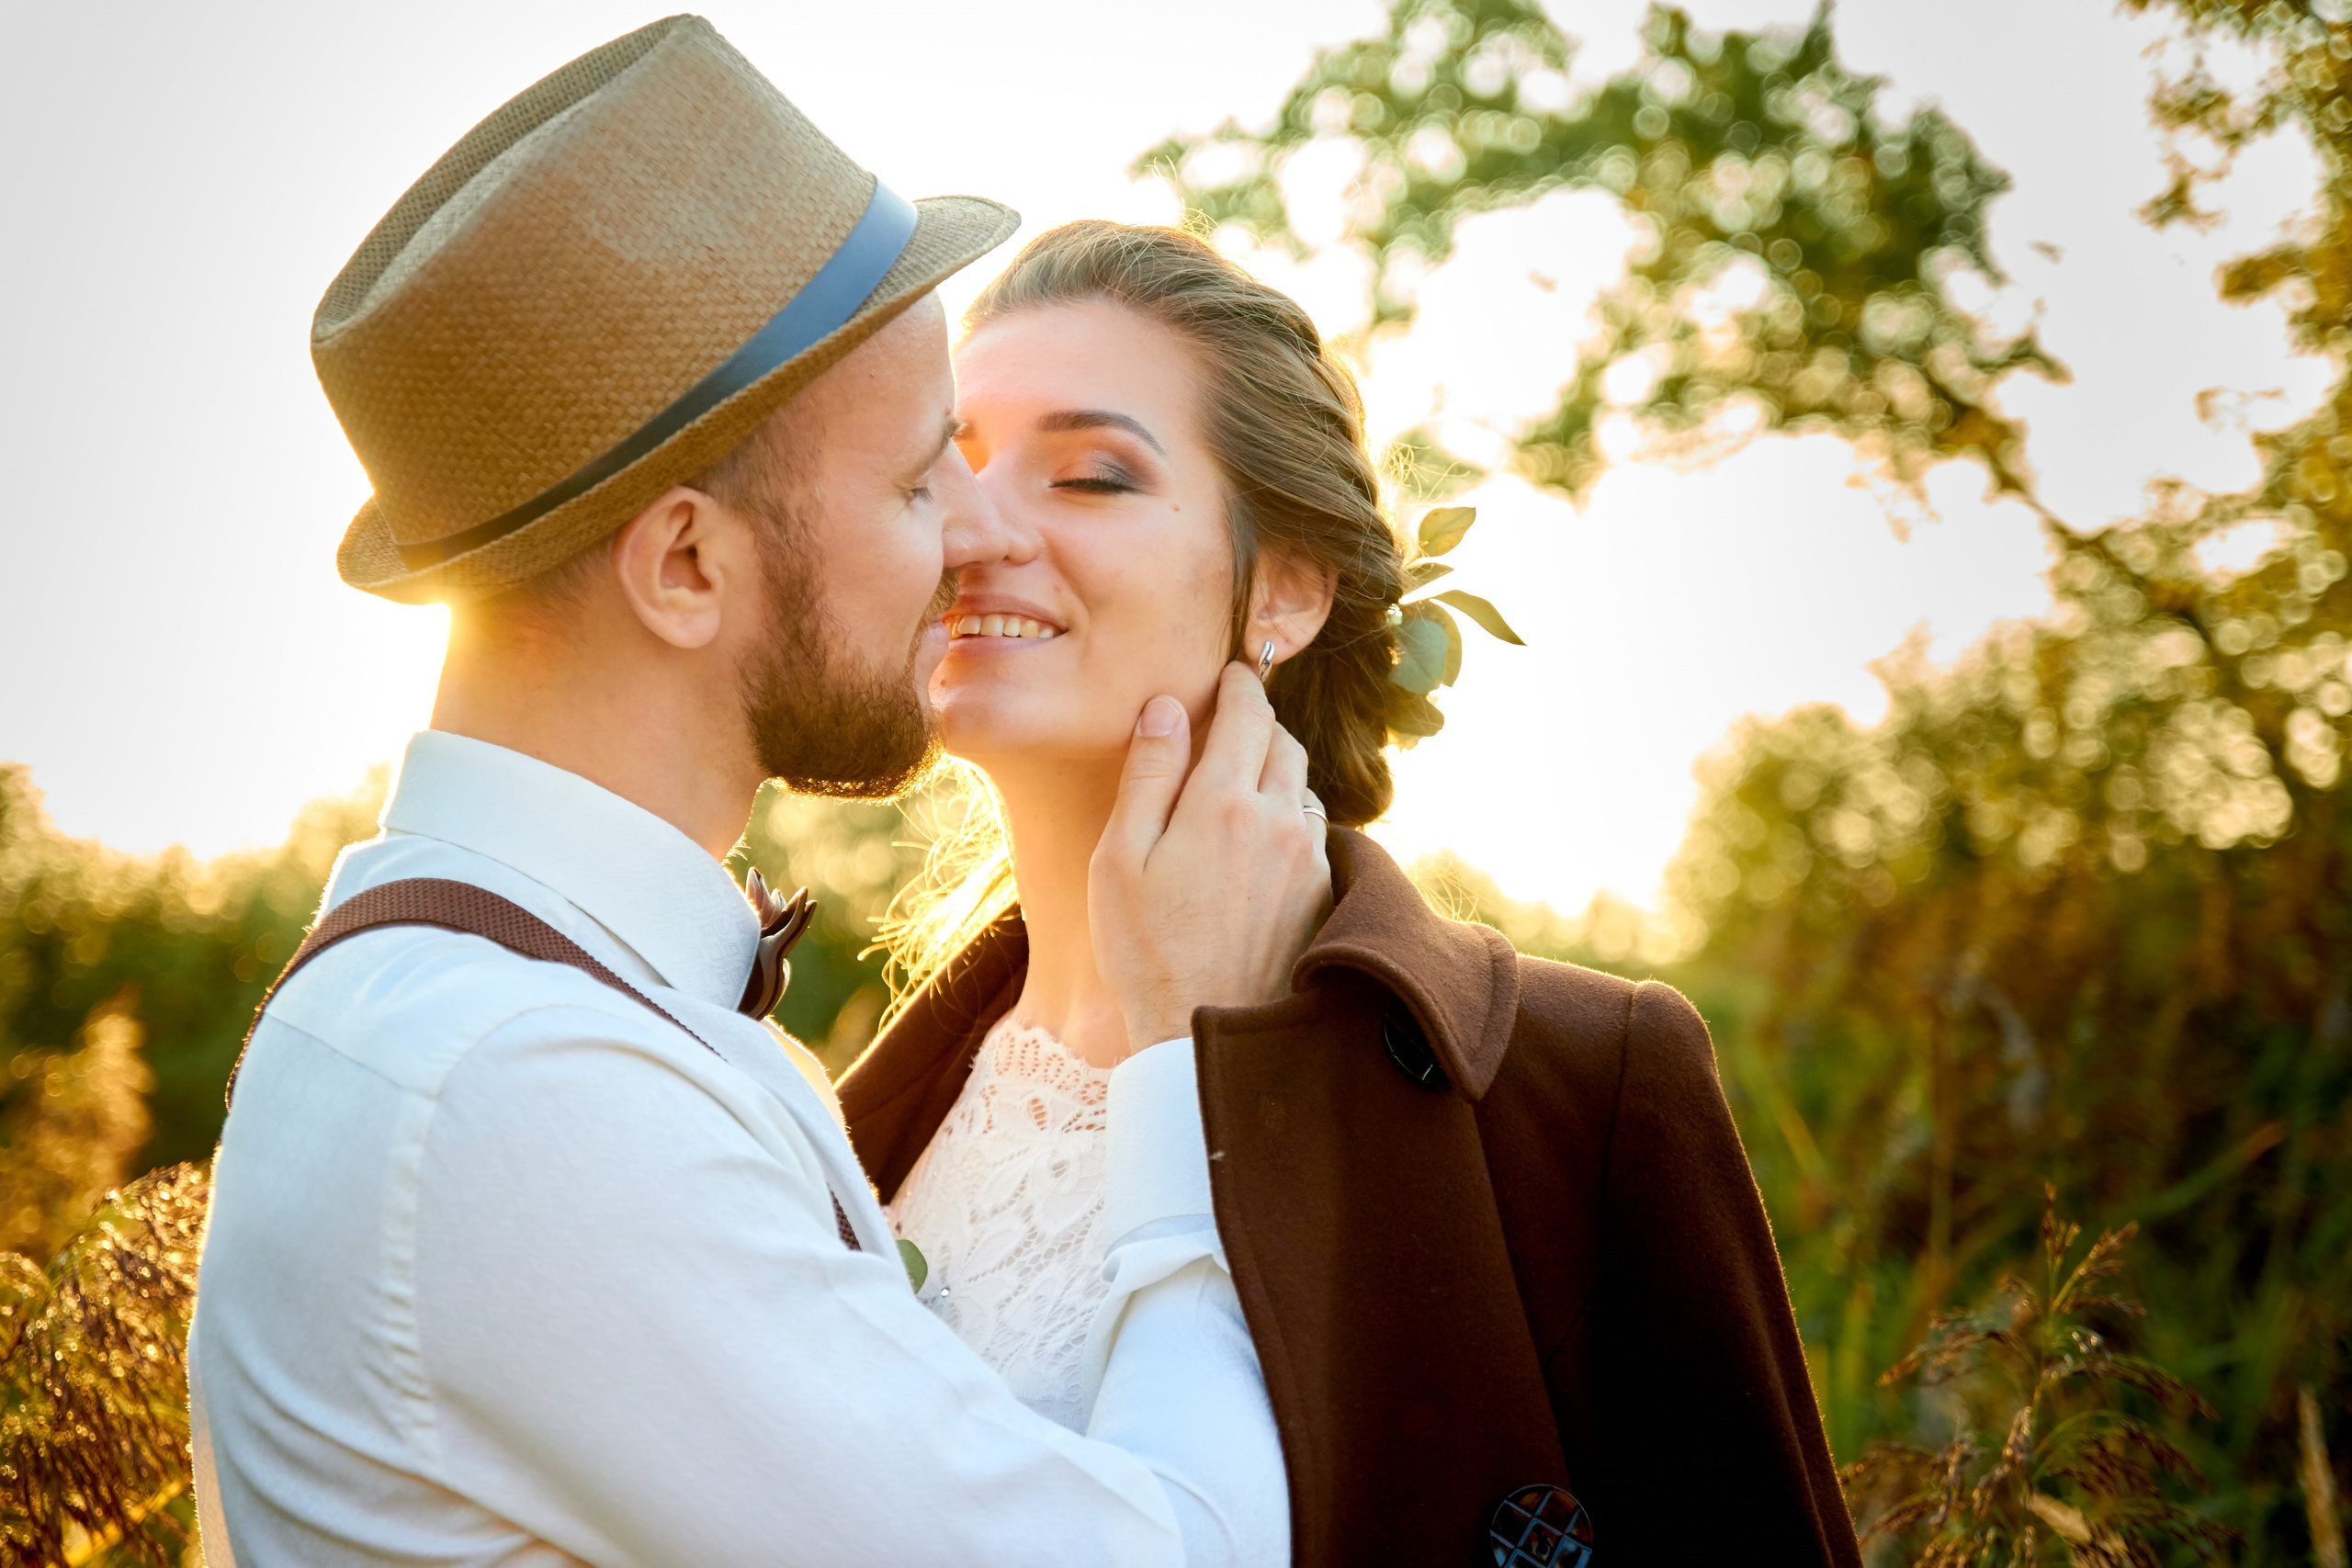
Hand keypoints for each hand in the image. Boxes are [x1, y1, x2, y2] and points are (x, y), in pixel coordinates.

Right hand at [1090, 663, 1334, 1055]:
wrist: (1203, 1032)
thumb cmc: (1145, 949)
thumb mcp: (1121, 859)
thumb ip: (1148, 776)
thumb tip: (1167, 708)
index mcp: (1224, 802)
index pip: (1248, 713)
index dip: (1240, 685)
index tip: (1231, 675)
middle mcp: (1278, 821)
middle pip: (1285, 742)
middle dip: (1260, 723)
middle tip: (1232, 723)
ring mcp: (1307, 859)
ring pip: (1303, 786)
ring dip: (1277, 770)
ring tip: (1242, 781)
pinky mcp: (1320, 893)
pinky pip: (1313, 830)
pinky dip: (1291, 814)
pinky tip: (1262, 836)